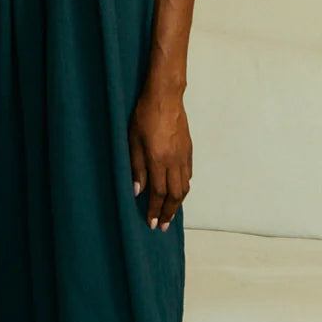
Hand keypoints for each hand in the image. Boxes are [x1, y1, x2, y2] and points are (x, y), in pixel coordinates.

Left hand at [128, 83, 191, 231]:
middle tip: (163, 226)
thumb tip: (137, 191)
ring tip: (170, 213)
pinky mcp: (188, 149)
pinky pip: (188, 174)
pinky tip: (178, 191)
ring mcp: (184, 155)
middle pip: (175, 195)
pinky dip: (184, 187)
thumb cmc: (144, 115)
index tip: (152, 223)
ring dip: (177, 203)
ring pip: (184, 186)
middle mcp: (174, 161)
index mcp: (159, 160)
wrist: (165, 96)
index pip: (158, 193)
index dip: (155, 210)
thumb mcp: (133, 141)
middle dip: (168, 212)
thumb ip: (136, 167)